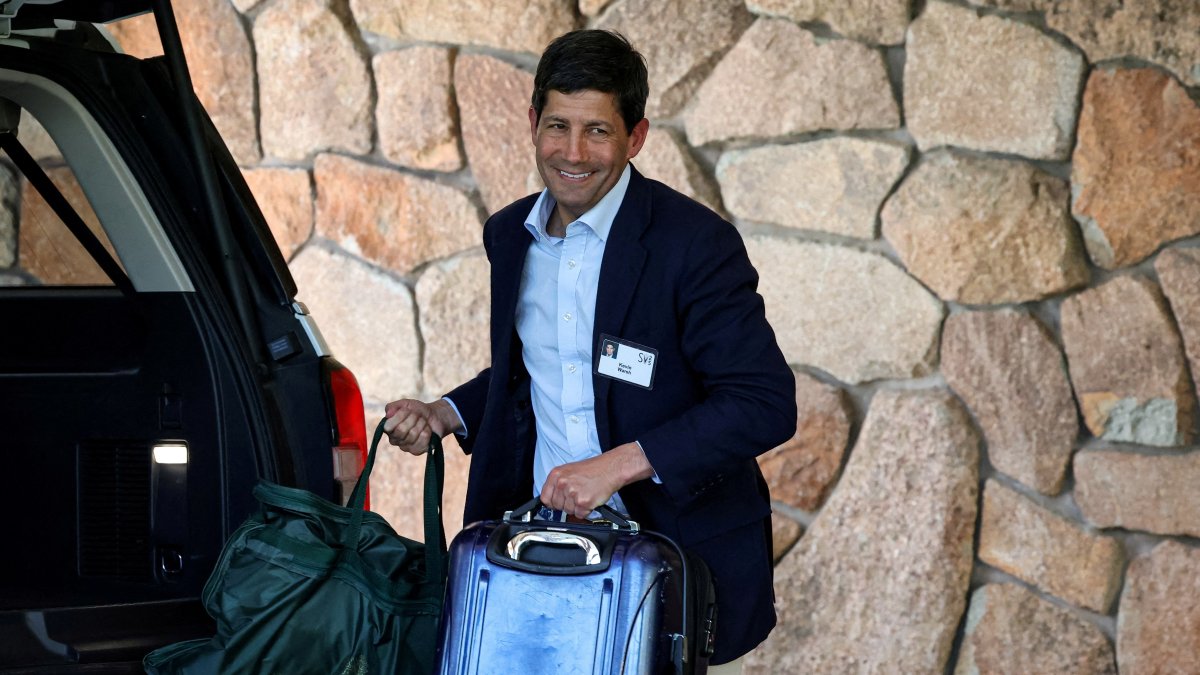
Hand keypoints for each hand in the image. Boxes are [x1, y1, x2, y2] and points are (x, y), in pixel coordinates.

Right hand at [383, 398, 460, 455]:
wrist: (435, 416)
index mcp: (389, 428)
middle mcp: (395, 440)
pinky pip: (421, 442)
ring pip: (412, 435)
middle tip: (418, 415)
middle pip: (401, 430)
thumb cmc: (418, 410)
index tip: (407, 409)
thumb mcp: (405, 404)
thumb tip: (388, 414)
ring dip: (421, 424)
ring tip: (423, 422)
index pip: (388, 426)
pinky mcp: (417, 451)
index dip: (399, 416)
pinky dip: (427, 432)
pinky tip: (427, 430)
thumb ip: (393, 407)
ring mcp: (406, 447)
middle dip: (412, 418)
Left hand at [539, 442, 654, 518]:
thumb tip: (551, 499)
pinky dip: (586, 511)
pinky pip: (580, 515)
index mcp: (556, 474)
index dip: (552, 502)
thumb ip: (558, 484)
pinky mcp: (583, 502)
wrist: (611, 468)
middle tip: (577, 496)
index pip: (545, 497)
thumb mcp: (570, 471)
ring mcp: (572, 493)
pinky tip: (591, 499)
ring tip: (586, 495)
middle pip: (557, 506)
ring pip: (568, 512)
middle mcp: (562, 483)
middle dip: (567, 505)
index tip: (558, 503)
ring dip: (577, 508)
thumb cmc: (593, 469)